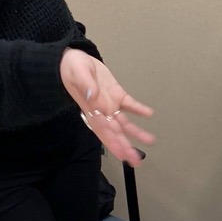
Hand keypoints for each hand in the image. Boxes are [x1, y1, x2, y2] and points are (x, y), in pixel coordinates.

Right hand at [60, 49, 154, 165]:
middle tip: (137, 160)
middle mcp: (101, 111)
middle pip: (115, 132)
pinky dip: (138, 109)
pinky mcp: (116, 93)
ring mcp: (109, 103)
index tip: (122, 155)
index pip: (104, 131)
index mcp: (92, 109)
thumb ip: (86, 84)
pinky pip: (128, 104)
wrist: (71, 60)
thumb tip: (93, 94)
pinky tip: (148, 114)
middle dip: (125, 147)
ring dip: (136, 132)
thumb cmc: (71, 68)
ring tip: (150, 140)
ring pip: (124, 122)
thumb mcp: (78, 73)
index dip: (113, 144)